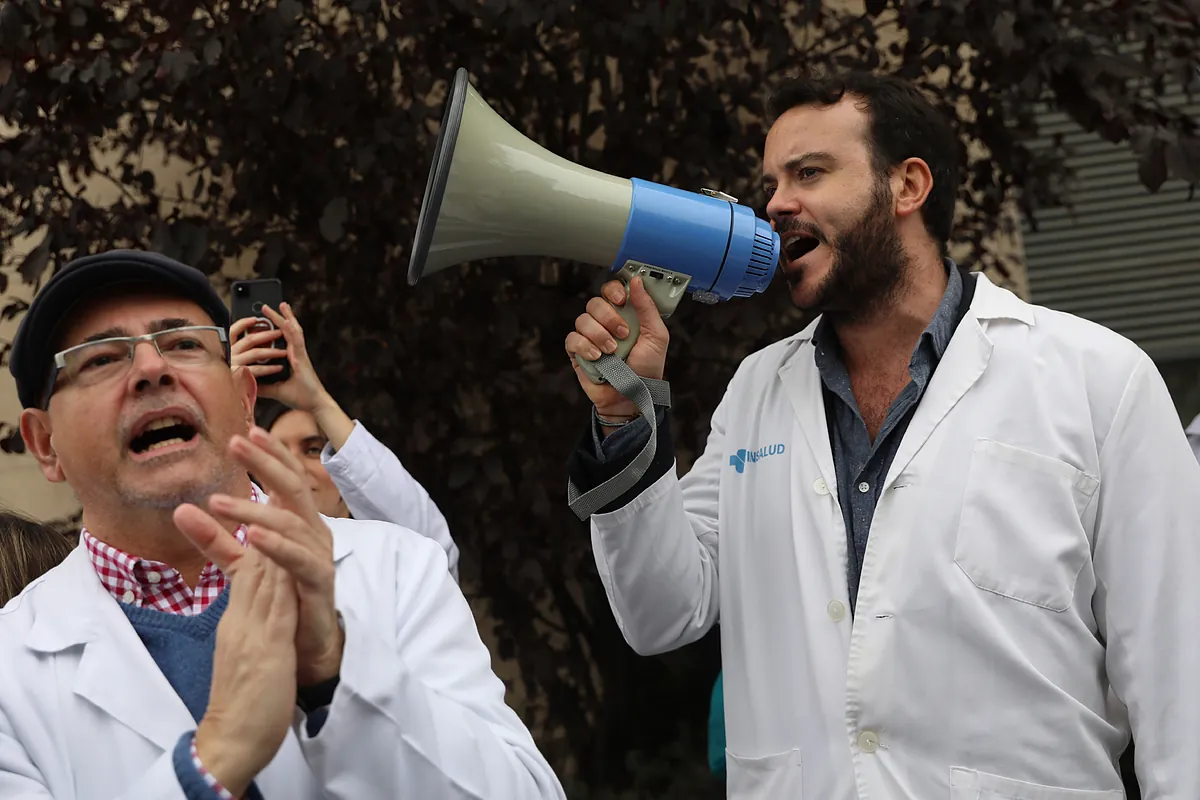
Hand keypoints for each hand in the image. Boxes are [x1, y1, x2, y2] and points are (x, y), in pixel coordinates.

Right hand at [174, 506, 298, 797]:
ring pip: (260, 567)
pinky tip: (279, 541)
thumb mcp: (250, 651)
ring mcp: (251, 627)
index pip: (249, 562)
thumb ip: (254, 625)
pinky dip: (275, 565)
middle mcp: (243, 617)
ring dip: (268, 529)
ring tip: (271, 492)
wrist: (231, 740)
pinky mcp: (263, 642)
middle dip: (257, 511)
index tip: (266, 494)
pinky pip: (270, 596)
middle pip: (252, 554)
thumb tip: (257, 598)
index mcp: (241, 618)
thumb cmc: (246, 699)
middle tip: (259, 473)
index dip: (259, 525)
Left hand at [202, 427, 343, 686]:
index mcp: (299, 524)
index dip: (269, 454)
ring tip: (218, 502)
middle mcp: (314, 534)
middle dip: (266, 462)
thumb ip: (214, 540)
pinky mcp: (319, 583)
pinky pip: (300, 559)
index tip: (244, 431)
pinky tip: (251, 536)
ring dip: (254, 509)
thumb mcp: (241, 566)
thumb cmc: (282, 601)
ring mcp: (319, 556)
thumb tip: (181, 510)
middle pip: (295, 487)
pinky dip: (277, 546)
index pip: (287, 478)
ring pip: (291, 521)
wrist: (305, 649)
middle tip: (236, 441)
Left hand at [230, 302, 330, 413]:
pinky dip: (292, 330)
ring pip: (293, 331)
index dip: (279, 325)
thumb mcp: (276, 391)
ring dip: (286, 317)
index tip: (270, 316)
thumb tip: (249, 383)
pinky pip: (296, 342)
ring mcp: (300, 355)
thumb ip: (263, 386)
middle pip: (288, 330)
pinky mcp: (302, 359)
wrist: (315, 405)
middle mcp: (297, 353)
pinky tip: (287, 321)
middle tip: (268, 305)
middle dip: (279, 316)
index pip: (285, 337)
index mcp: (292, 358)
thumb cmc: (301, 398)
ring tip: (281, 304)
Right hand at [564, 276, 669, 418]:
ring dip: (599, 335)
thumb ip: (647, 307)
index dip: (613, 290)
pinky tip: (597, 357)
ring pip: (583, 320)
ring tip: (612, 351)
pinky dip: (584, 346)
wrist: (633, 397)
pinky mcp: (577, 352)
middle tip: (622, 333)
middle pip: (595, 303)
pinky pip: (572, 339)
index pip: (611, 291)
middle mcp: (605, 323)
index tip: (621, 299)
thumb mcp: (657, 336)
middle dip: (608, 317)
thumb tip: (636, 281)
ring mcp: (590, 337)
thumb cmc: (647, 369)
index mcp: (624, 315)